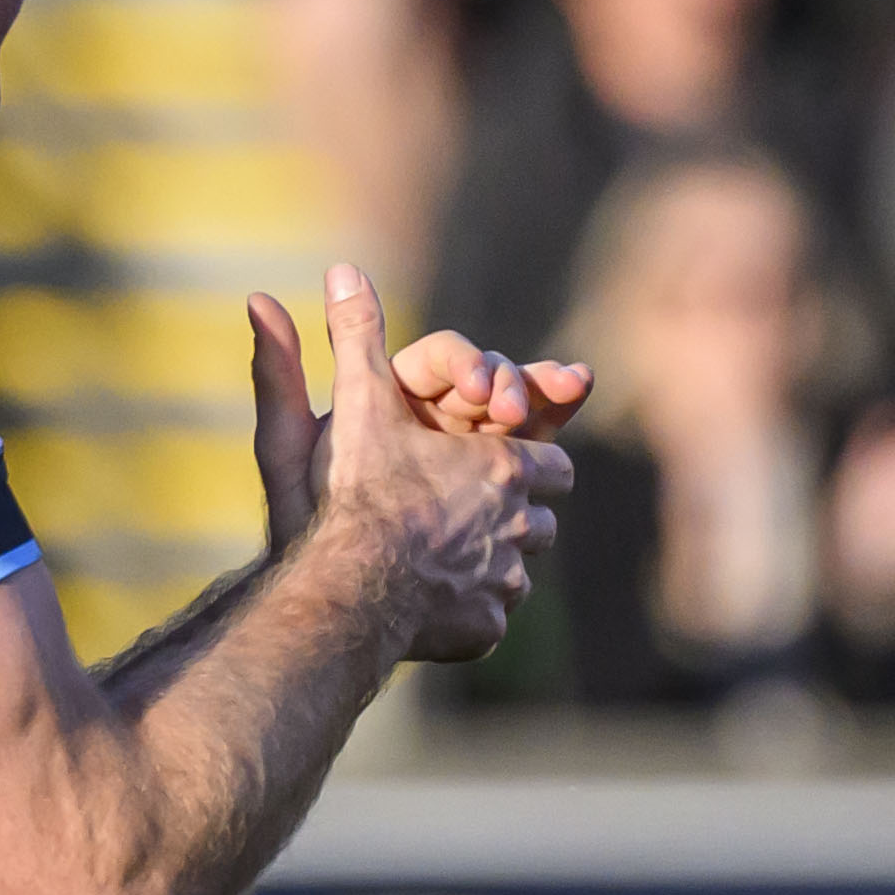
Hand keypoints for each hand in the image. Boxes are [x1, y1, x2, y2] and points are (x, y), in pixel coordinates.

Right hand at [291, 266, 570, 662]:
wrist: (347, 586)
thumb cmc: (355, 492)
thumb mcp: (354, 403)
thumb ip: (356, 338)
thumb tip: (343, 268)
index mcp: (503, 465)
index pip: (550, 459)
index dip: (527, 462)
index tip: (505, 466)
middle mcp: (520, 521)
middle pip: (545, 518)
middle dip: (518, 517)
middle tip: (472, 521)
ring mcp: (505, 578)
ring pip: (518, 571)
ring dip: (492, 567)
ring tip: (442, 568)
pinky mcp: (485, 627)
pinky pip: (488, 619)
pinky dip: (465, 616)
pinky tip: (429, 614)